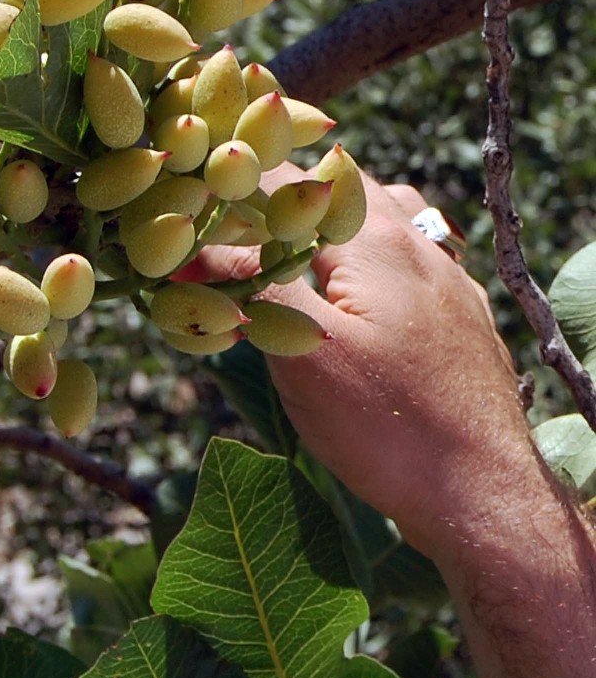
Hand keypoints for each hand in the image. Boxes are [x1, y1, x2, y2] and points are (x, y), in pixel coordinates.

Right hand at [183, 162, 527, 556]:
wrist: (483, 497)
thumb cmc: (389, 426)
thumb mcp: (304, 351)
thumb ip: (255, 284)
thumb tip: (196, 249)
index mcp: (376, 240)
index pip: (292, 181)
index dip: (236, 189)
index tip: (194, 216)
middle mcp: (418, 245)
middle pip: (343, 188)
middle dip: (285, 200)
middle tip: (236, 229)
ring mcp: (447, 279)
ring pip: (384, 218)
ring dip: (335, 222)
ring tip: (294, 246)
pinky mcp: (459, 316)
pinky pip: (410, 256)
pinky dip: (370, 256)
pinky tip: (358, 290)